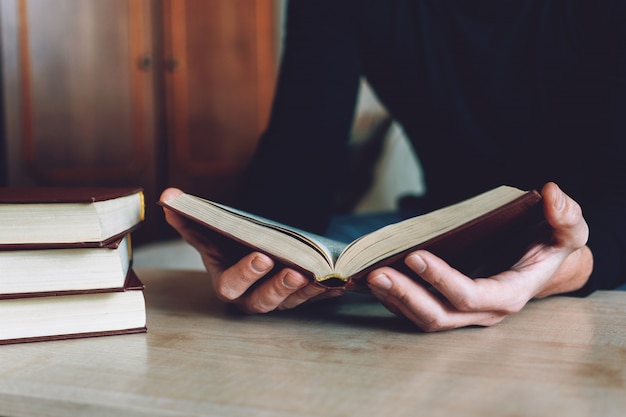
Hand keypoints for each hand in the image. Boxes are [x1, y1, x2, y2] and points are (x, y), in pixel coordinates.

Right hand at [160, 188, 341, 312]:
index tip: (262, 256)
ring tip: (321, 273)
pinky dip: (328, 290)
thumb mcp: (211, 232)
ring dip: (307, 290)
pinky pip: (316, 298)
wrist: (251, 251)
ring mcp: (278, 300)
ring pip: (293, 301)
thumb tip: (167, 198)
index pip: (231, 285)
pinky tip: (341, 279)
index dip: (245, 274)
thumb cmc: (228, 244)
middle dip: (279, 287)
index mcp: (227, 283)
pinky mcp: (301, 297)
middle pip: (264, 301)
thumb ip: (190, 219)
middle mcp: (251, 298)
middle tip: (295, 270)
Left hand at [365, 182, 592, 331]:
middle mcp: (483, 311)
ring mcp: (463, 312)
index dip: (442, 280)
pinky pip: (416, 310)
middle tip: (377, 273)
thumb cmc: (551, 245)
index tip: (415, 256)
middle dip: (406, 296)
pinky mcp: (448, 306)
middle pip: (439, 315)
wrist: (542, 263)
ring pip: (424, 317)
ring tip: (369, 275)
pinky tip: (374, 280)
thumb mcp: (568, 230)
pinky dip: (394, 299)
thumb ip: (565, 216)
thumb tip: (549, 193)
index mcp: (509, 294)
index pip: (471, 295)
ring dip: (394, 299)